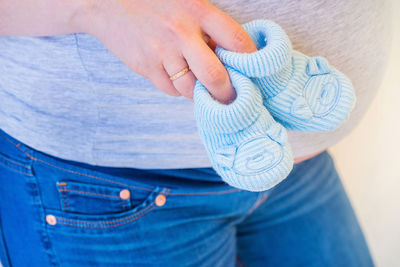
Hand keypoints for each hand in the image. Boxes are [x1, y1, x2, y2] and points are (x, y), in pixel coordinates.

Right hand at [75, 0, 256, 102]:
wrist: (106, 3)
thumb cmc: (152, 2)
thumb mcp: (185, 2)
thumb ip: (207, 25)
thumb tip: (229, 54)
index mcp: (197, 10)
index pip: (235, 39)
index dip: (251, 59)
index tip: (255, 70)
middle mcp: (181, 32)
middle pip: (214, 75)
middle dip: (227, 92)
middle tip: (233, 98)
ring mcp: (162, 52)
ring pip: (191, 88)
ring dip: (200, 93)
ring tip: (204, 90)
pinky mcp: (146, 67)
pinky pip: (170, 89)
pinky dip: (178, 89)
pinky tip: (176, 77)